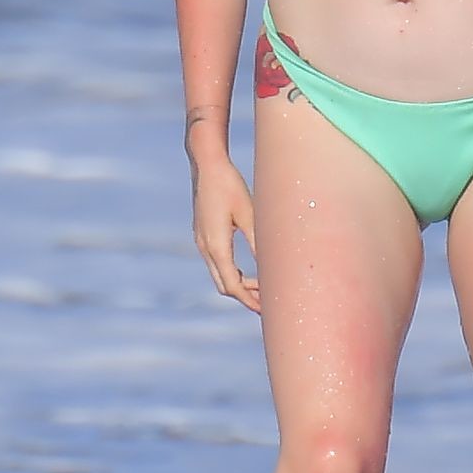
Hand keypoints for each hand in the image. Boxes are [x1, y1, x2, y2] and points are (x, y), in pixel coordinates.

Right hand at [192, 158, 259, 311]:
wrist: (206, 164)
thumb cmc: (229, 184)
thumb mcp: (249, 213)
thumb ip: (258, 242)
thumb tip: (270, 268)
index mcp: (216, 245)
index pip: (232, 286)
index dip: (250, 300)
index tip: (267, 308)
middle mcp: (205, 247)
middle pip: (224, 285)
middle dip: (245, 297)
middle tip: (268, 302)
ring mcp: (201, 241)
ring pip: (219, 275)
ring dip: (238, 285)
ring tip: (262, 287)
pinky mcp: (203, 234)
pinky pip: (216, 263)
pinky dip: (232, 273)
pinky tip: (248, 270)